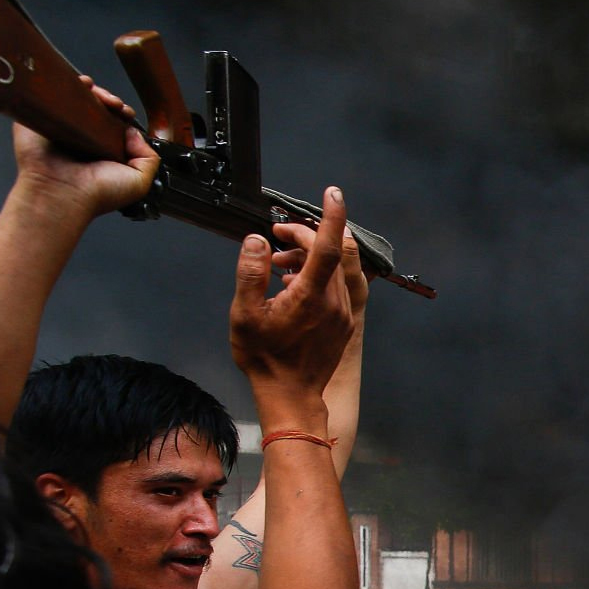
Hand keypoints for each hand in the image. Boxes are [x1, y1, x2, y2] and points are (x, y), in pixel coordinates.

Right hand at [10, 78, 158, 219]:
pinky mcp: (43, 119)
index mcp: (104, 150)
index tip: (126, 113)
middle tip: (114, 105)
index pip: (116, 122)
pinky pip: (54, 95)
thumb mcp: (139, 182)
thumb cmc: (96, 194)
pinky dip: (68, 85)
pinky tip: (81, 84)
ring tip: (100, 96)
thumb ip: (149, 158)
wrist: (62, 194)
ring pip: (79, 99)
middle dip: (110, 99)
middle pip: (98, 107)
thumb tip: (135, 132)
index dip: (123, 113)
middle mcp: (84, 138)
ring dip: (92, 90)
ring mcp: (63, 127)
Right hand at [230, 187, 354, 427]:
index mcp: (311, 295)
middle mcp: (334, 302)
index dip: (332, 216)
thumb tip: (257, 241)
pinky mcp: (344, 323)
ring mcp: (343, 314)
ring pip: (333, 270)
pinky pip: (335, 288)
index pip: (328, 246)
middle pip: (328, 253)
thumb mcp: (244, 313)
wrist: (290, 395)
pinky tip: (291, 285)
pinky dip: (316, 276)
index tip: (333, 193)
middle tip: (275, 235)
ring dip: (309, 257)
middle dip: (303, 236)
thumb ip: (251, 272)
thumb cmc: (265, 358)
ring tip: (277, 265)